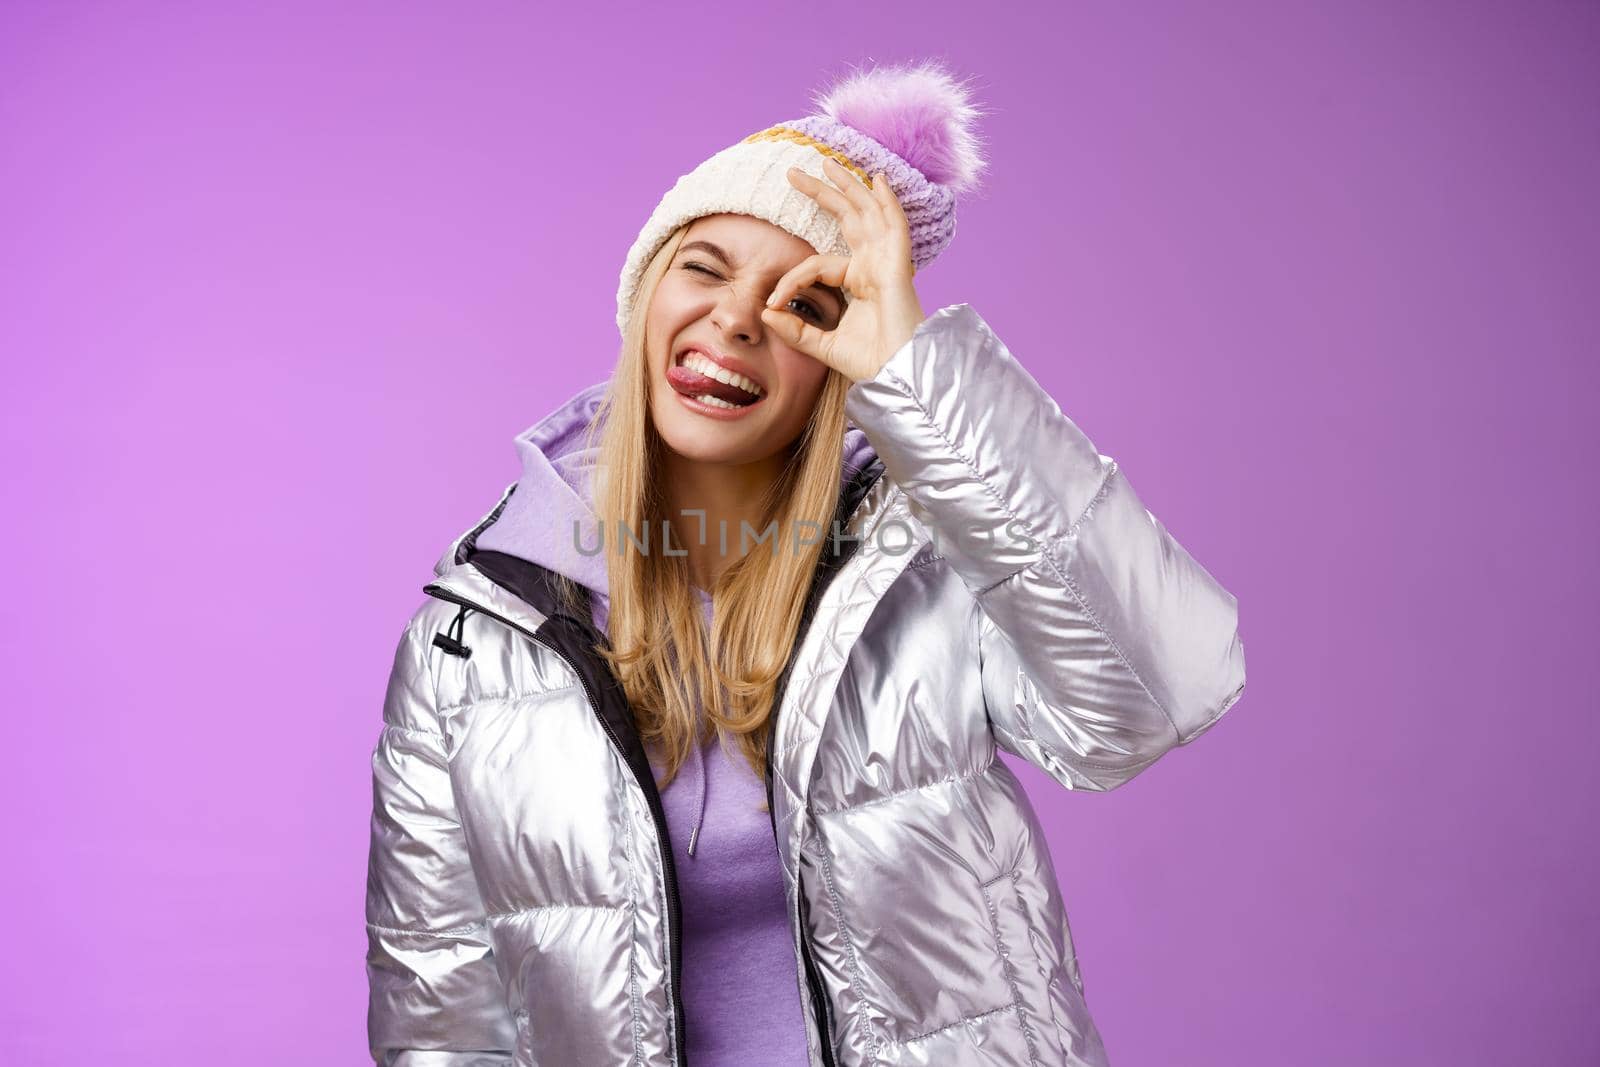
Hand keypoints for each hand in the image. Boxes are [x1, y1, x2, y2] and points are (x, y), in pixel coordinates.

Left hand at [760, 157, 926, 383]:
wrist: (897, 378)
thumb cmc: (870, 365)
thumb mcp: (822, 346)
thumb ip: (795, 330)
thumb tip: (766, 312)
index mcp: (859, 283)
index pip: (817, 263)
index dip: (791, 278)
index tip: (771, 301)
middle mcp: (874, 268)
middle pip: (848, 219)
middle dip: (824, 194)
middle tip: (796, 173)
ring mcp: (887, 264)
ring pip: (868, 213)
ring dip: (849, 186)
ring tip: (827, 162)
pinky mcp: (898, 268)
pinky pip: (894, 227)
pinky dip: (888, 203)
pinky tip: (878, 180)